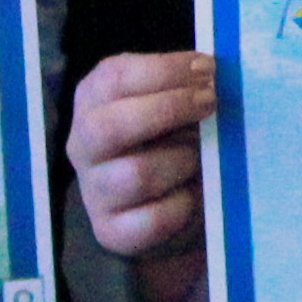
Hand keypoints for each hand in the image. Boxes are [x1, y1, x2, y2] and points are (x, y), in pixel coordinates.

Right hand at [70, 47, 219, 301]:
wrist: (166, 203)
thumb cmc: (172, 138)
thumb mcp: (173, 102)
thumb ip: (186, 85)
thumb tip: (217, 77)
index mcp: (93, 101)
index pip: (115, 78)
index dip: (165, 71)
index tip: (207, 70)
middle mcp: (84, 145)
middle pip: (111, 126)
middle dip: (168, 109)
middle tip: (212, 102)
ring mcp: (94, 191)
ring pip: (137, 175)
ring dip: (182, 160)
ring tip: (204, 156)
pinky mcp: (112, 232)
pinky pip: (153, 219)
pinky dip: (184, 204)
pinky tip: (197, 193)